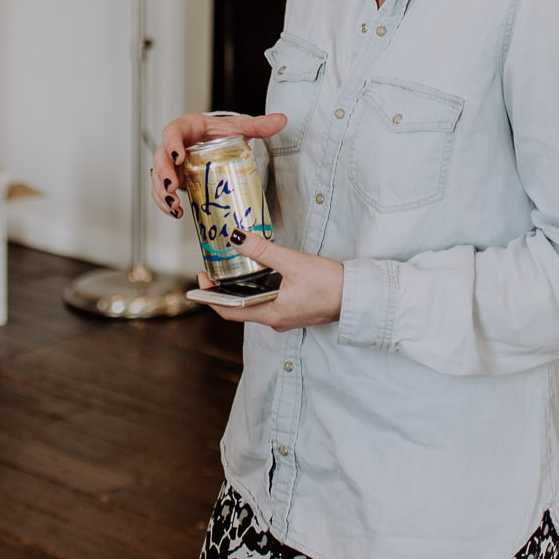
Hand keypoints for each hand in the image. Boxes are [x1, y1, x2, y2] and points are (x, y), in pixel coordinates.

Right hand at [150, 111, 285, 216]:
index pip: (173, 131)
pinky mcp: (174, 177)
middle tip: (172, 187)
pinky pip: (162, 190)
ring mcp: (172, 163)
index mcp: (188, 127)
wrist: (218, 140)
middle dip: (164, 174)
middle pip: (161, 158)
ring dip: (162, 193)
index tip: (178, 156)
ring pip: (158, 177)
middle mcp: (175, 145)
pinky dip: (166, 203)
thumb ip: (259, 125)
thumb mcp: (239, 127)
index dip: (171, 144)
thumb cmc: (223, 131)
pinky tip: (177, 212)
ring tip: (174, 206)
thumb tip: (281, 120)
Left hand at [199, 230, 342, 330]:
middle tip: (214, 270)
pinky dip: (258, 290)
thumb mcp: (293, 263)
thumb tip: (236, 238)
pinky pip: (269, 302)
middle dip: (223, 290)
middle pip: (239, 308)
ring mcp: (286, 317)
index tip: (200, 279)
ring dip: (241, 289)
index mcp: (270, 314)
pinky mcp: (295, 311)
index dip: (210, 297)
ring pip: (254, 304)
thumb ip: (263, 250)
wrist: (358, 296)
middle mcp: (275, 320)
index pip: (229, 311)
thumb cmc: (330, 284)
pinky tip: (261, 274)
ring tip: (232, 269)